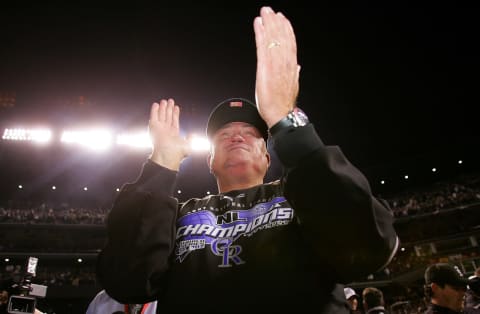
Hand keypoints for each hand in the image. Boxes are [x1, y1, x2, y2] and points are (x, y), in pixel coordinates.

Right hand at [149, 98, 189, 170]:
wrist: (168, 155)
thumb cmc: (178, 153)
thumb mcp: (188, 146)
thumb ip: (190, 139)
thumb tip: (193, 135)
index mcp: (173, 134)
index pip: (174, 121)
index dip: (175, 114)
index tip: (176, 107)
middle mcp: (166, 131)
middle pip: (167, 117)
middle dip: (169, 109)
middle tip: (170, 100)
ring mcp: (159, 129)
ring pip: (161, 115)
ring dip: (163, 108)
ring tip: (165, 100)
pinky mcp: (153, 127)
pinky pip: (153, 117)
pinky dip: (154, 110)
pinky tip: (156, 104)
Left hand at [254, 6, 300, 127]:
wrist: (280, 115)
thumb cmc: (284, 104)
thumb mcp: (293, 86)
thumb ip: (295, 74)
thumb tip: (297, 66)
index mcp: (292, 66)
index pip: (290, 43)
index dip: (286, 29)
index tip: (282, 19)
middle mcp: (285, 62)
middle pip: (282, 37)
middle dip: (276, 22)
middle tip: (270, 10)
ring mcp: (276, 64)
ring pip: (273, 38)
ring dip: (268, 23)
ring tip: (264, 13)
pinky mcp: (265, 68)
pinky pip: (263, 46)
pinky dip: (260, 33)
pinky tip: (258, 24)